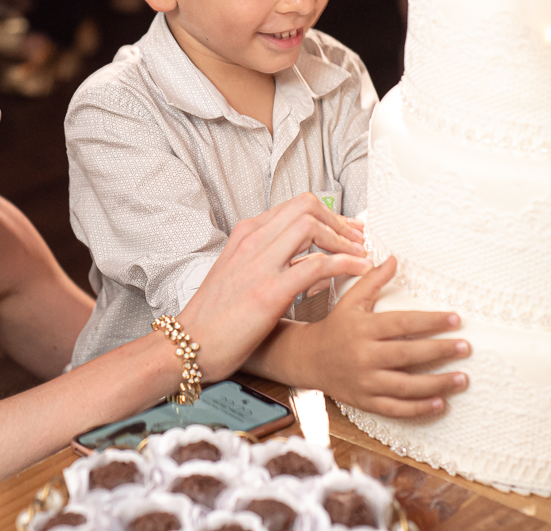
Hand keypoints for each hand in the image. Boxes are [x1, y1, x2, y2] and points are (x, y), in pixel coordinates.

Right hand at [177, 193, 372, 382]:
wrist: (188, 344)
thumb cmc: (214, 317)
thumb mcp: (237, 273)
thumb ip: (266, 259)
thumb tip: (304, 258)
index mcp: (245, 234)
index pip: (294, 206)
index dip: (328, 214)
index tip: (346, 229)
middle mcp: (252, 241)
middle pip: (306, 206)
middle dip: (339, 220)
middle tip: (358, 239)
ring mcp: (260, 264)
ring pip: (312, 226)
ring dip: (344, 239)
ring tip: (362, 255)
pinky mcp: (269, 291)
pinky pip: (317, 265)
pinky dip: (345, 264)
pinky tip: (359, 271)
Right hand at [308, 257, 469, 416]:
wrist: (308, 358)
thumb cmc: (336, 326)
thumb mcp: (350, 301)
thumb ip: (373, 280)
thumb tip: (394, 259)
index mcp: (363, 328)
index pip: (403, 323)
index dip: (431, 321)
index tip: (456, 319)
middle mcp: (364, 355)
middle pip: (408, 354)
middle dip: (440, 350)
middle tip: (465, 347)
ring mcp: (365, 380)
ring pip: (406, 386)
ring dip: (437, 384)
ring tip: (462, 379)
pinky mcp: (365, 401)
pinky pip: (396, 408)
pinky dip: (419, 408)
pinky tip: (440, 403)